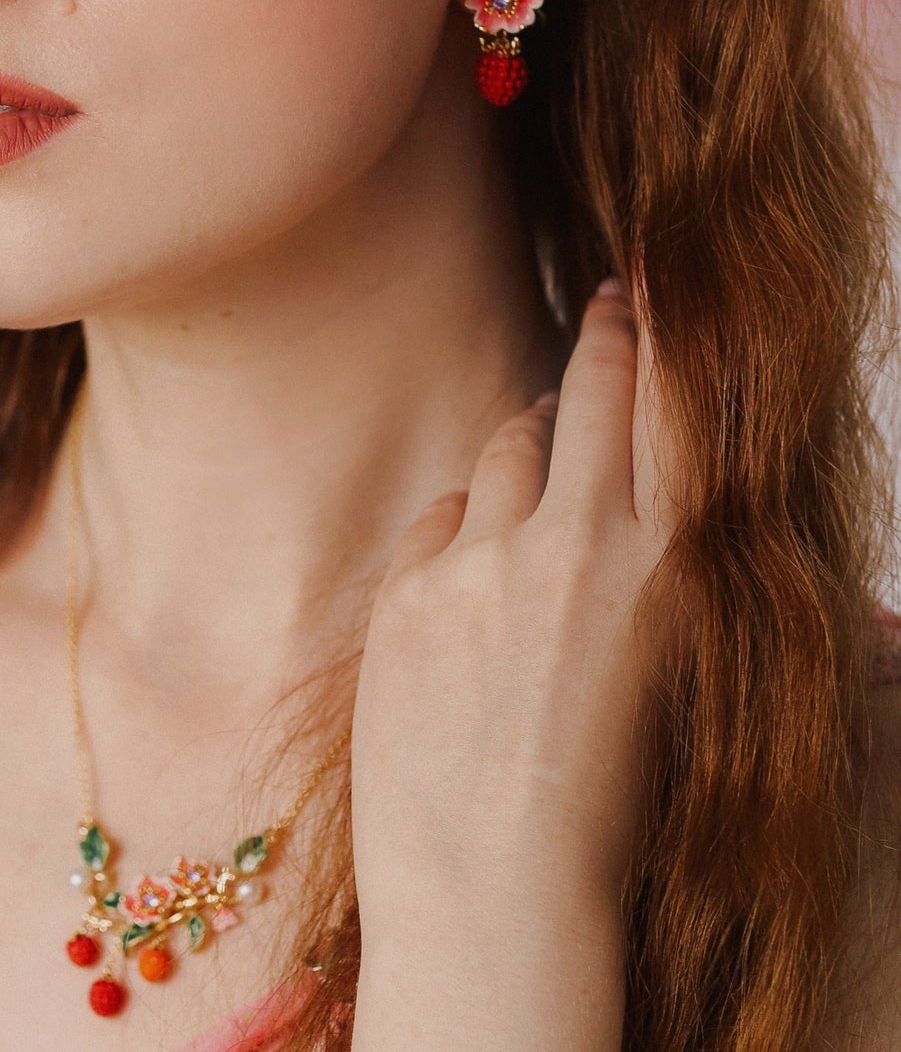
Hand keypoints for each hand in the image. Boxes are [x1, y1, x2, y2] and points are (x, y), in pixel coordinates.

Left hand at [351, 277, 682, 924]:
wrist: (492, 893)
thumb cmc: (611, 817)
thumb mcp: (689, 695)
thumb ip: (701, 600)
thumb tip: (774, 572)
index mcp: (667, 569)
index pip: (673, 411)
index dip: (665, 340)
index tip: (657, 290)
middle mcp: (577, 543)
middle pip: (591, 394)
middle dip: (606, 338)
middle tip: (608, 303)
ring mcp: (482, 562)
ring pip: (509, 447)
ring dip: (530, 440)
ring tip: (542, 448)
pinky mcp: (410, 590)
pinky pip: (441, 519)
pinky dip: (463, 528)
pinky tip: (473, 569)